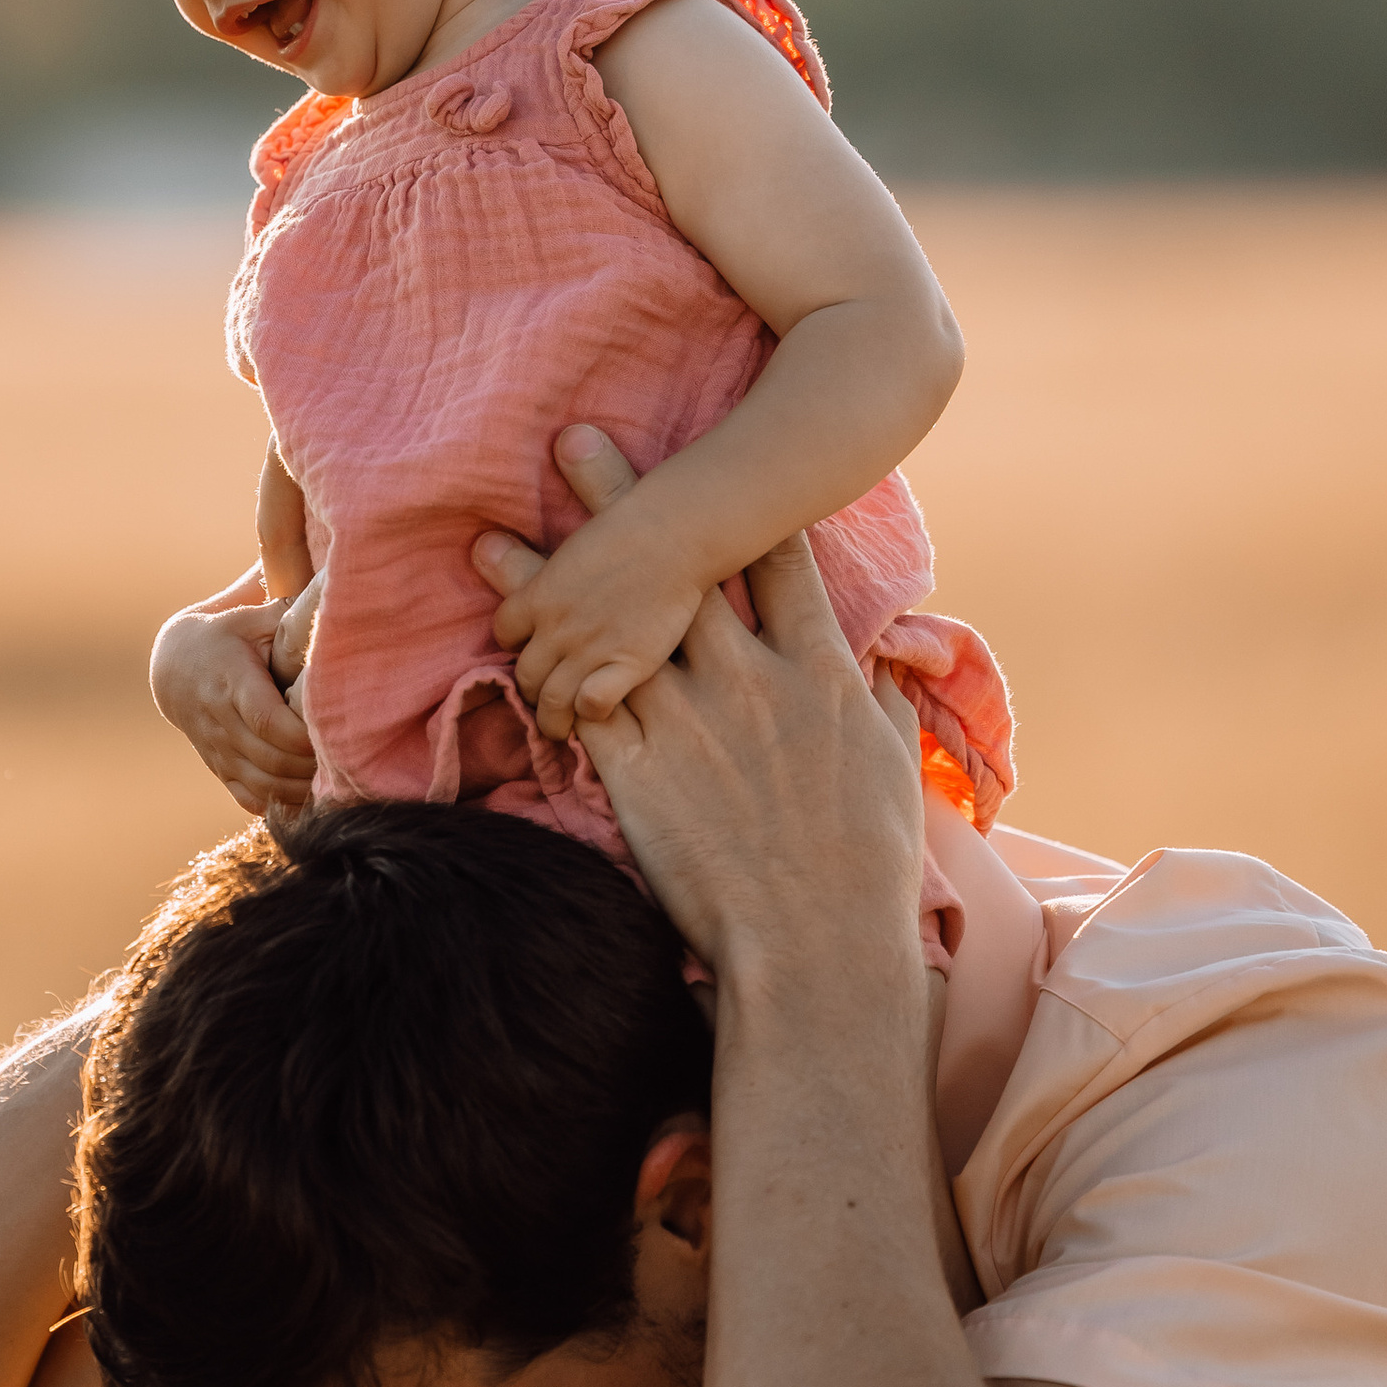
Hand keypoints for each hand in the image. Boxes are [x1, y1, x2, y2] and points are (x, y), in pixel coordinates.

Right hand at [149, 600, 317, 819]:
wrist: (173, 668)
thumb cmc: (222, 637)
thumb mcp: (247, 617)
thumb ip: (284, 615)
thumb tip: (327, 599)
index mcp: (232, 683)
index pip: (268, 722)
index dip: (303, 736)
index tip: (335, 731)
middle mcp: (220, 722)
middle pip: (271, 759)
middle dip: (310, 764)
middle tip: (347, 757)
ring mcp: (217, 750)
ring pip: (263, 785)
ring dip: (300, 788)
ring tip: (333, 777)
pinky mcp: (219, 768)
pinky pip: (249, 799)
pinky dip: (280, 805)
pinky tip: (307, 796)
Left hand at [473, 426, 917, 980]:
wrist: (816, 949)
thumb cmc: (869, 868)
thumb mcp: (893, 769)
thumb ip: (877, 704)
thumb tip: (881, 668)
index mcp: (818, 671)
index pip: (778, 561)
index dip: (741, 495)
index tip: (709, 441)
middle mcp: (749, 680)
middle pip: (678, 568)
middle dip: (625, 498)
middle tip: (575, 438)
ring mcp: (688, 724)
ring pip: (607, 627)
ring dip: (547, 576)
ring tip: (494, 533)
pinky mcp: (638, 774)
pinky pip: (578, 703)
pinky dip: (538, 667)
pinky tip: (498, 633)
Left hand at [485, 485, 707, 741]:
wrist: (672, 532)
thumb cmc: (633, 519)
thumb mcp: (583, 531)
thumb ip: (567, 546)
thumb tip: (561, 451)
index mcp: (539, 594)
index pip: (504, 633)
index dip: (515, 646)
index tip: (531, 651)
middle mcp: (554, 628)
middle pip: (525, 675)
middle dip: (531, 691)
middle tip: (545, 699)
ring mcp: (587, 650)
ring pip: (550, 701)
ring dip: (553, 718)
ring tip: (561, 728)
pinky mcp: (624, 666)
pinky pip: (591, 707)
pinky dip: (591, 714)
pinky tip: (600, 712)